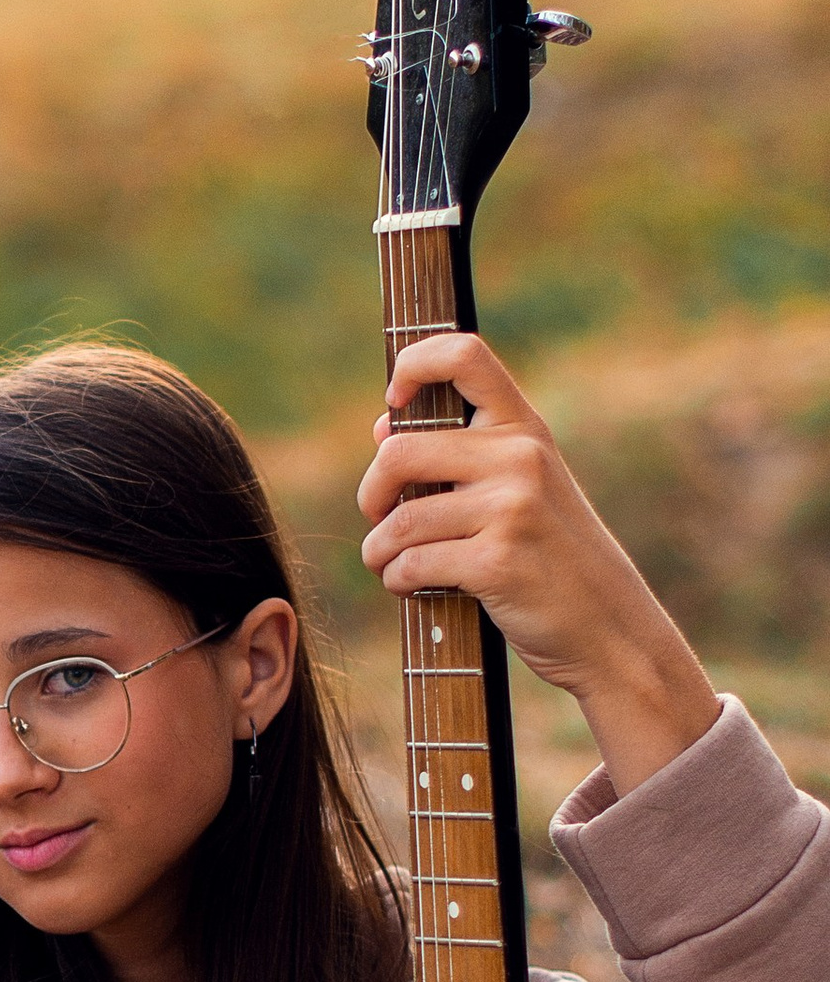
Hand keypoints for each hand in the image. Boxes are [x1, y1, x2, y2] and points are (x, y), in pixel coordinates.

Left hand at [361, 331, 718, 794]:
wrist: (610, 627)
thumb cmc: (552, 556)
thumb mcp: (522, 488)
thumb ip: (460, 454)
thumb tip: (382, 424)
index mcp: (525, 429)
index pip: (465, 354)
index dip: (413, 364)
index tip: (394, 401)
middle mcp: (520, 458)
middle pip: (399, 452)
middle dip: (372, 493)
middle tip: (378, 517)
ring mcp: (511, 508)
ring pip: (399, 519)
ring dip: (380, 550)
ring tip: (392, 564)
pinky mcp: (496, 561)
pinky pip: (411, 562)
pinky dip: (397, 580)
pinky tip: (412, 587)